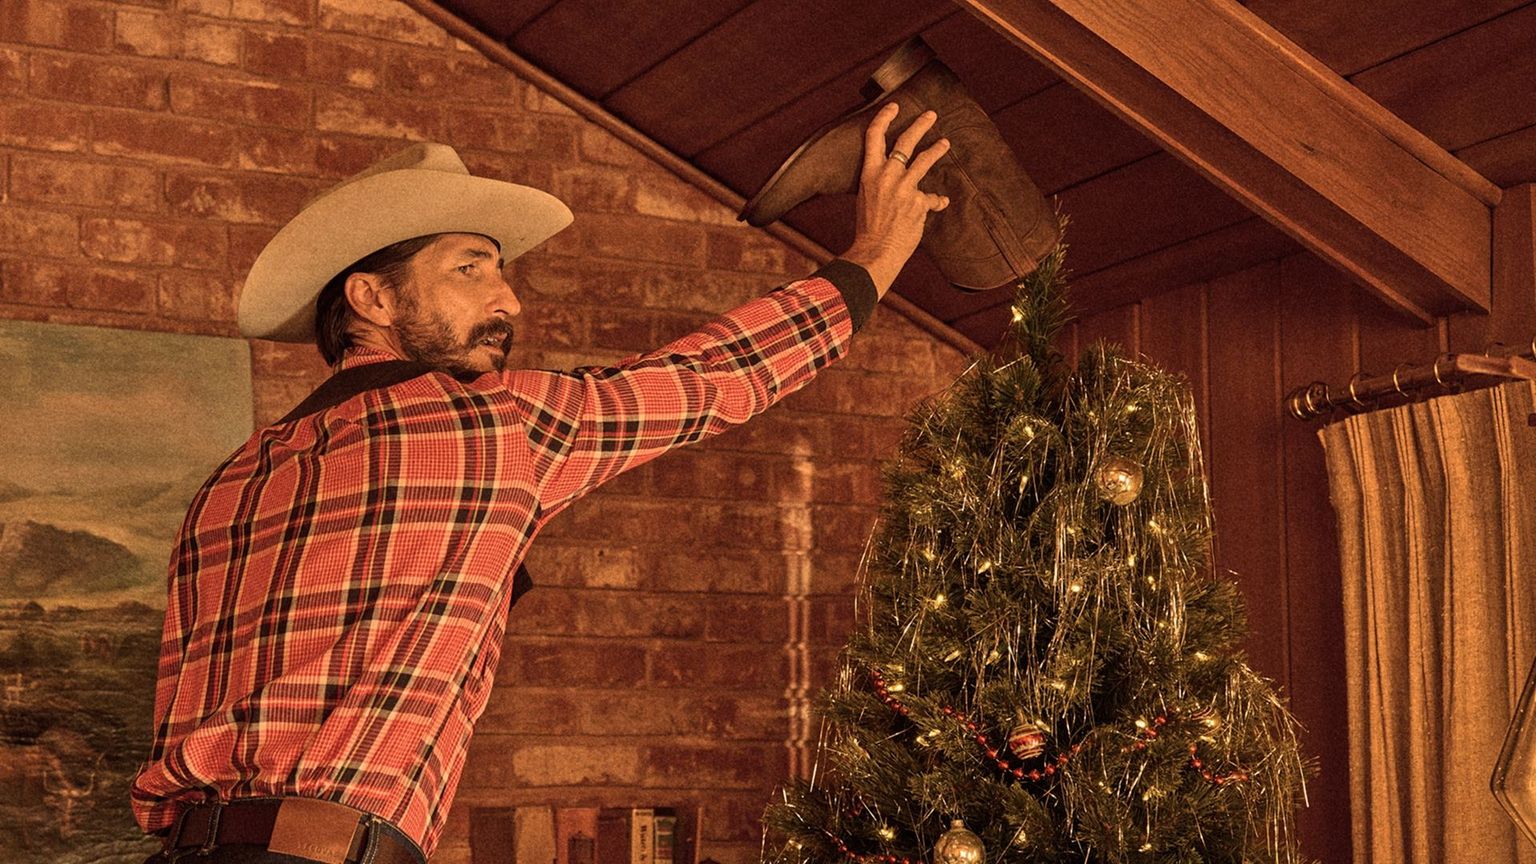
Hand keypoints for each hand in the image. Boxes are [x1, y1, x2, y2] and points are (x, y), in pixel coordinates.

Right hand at [840, 103, 950, 297]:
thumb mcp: (868, 198)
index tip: (894, 106)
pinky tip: (940, 203)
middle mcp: (887, 176)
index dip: (884, 118)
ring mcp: (904, 188)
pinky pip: (932, 198)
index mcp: (869, 173)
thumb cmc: (869, 228)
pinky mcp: (919, 202)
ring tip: (945, 143)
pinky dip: (936, 201)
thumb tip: (903, 180)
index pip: (875, 137)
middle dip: (920, 125)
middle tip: (931, 114)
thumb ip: (883, 184)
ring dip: (937, 149)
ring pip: (924, 160)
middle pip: (905, 141)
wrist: (875, 251)